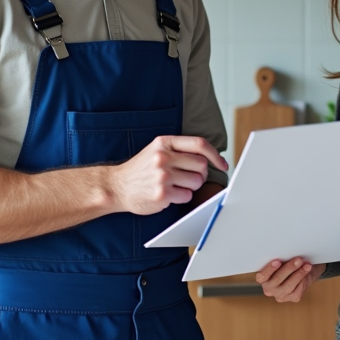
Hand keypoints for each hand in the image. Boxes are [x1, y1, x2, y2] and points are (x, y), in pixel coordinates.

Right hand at [108, 136, 226, 215]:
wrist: (117, 186)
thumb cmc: (141, 169)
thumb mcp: (156, 150)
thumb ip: (179, 150)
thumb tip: (211, 158)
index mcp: (164, 142)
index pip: (199, 144)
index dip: (215, 155)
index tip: (222, 164)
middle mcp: (163, 156)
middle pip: (202, 165)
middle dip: (201, 174)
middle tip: (191, 178)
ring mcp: (162, 175)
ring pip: (197, 181)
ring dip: (191, 187)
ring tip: (177, 186)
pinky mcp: (162, 193)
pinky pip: (187, 196)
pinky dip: (182, 197)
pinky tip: (170, 195)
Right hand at [255, 258, 325, 302]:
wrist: (301, 268)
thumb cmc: (288, 260)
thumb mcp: (282, 258)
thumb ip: (281, 258)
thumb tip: (287, 253)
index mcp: (262, 278)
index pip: (262, 276)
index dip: (269, 269)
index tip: (278, 261)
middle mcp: (268, 289)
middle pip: (277, 280)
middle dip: (289, 269)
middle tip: (298, 260)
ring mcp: (280, 295)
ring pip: (289, 286)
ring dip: (299, 274)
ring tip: (307, 265)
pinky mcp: (292, 298)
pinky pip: (298, 290)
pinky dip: (304, 279)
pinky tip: (307, 271)